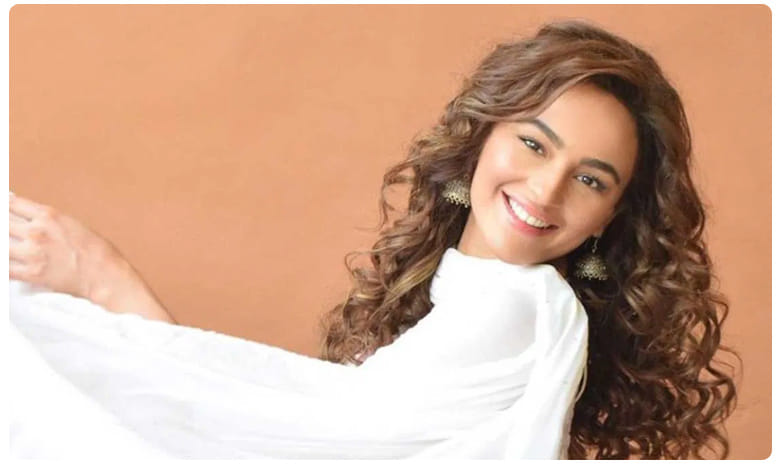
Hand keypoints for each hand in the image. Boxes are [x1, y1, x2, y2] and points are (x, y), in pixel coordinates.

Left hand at [9, 193, 174, 322]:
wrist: (106, 274)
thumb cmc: (95, 250)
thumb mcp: (71, 224)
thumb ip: (46, 219)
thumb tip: (26, 214)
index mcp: (48, 215)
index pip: (10, 203)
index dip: (3, 206)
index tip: (4, 210)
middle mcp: (37, 231)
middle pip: (1, 222)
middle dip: (2, 226)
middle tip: (8, 231)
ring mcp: (32, 252)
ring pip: (0, 245)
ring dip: (3, 245)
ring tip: (10, 247)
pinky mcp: (31, 273)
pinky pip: (4, 268)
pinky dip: (3, 267)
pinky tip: (7, 265)